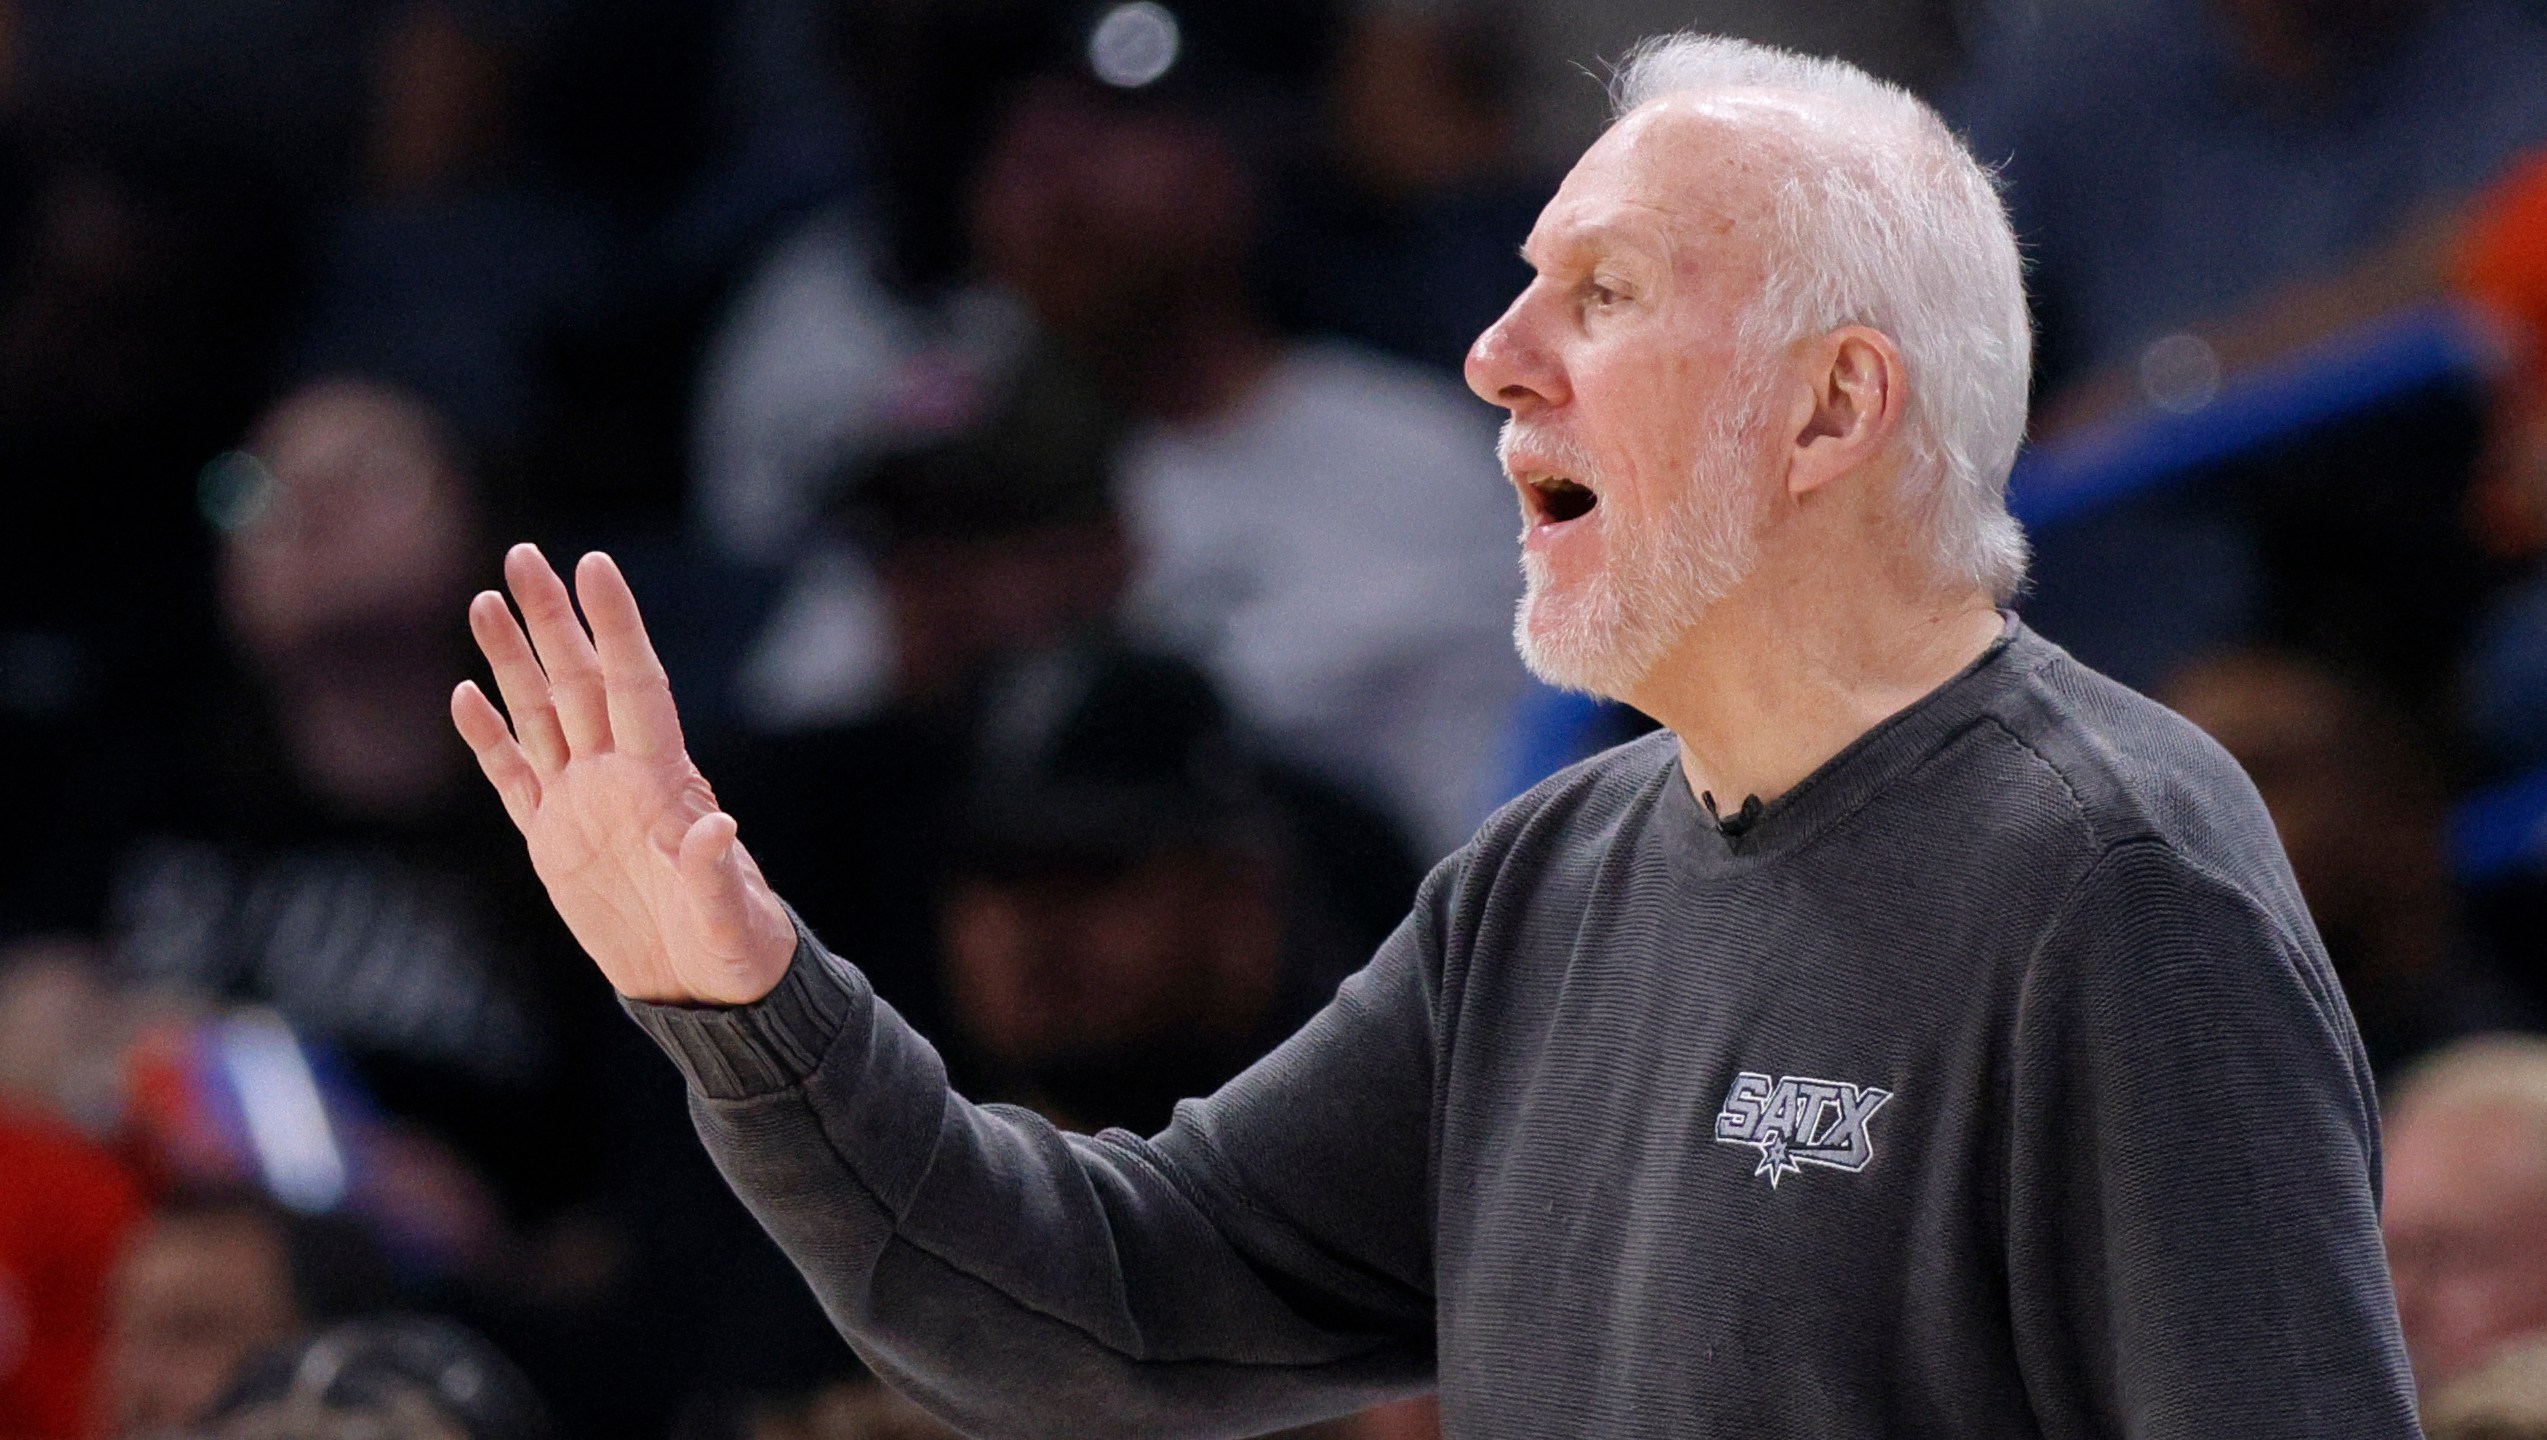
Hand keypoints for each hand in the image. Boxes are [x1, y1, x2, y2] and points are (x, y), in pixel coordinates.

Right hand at [451, 545, 795, 1003]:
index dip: (615, 625)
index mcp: (663, 779)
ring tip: (485, 599)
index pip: (633, 683)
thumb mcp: (727, 915)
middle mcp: (618, 776)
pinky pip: (513, 778)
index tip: (593, 564)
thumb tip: (717, 826)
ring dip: (512, 661)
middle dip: (550, 619)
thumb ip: (714, 872)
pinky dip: (487, 740)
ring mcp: (581, 804)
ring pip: (539, 715)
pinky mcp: (551, 841)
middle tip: (522, 552)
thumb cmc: (732, 946)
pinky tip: (465, 695)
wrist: (702, 988)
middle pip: (578, 681)